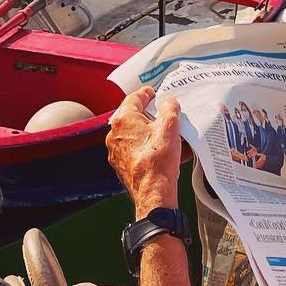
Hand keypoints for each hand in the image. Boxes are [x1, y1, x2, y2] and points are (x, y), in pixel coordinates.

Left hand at [108, 86, 181, 214]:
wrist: (153, 193)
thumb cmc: (159, 160)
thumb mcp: (170, 125)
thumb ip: (169, 107)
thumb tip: (168, 102)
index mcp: (123, 120)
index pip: (134, 98)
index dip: (145, 94)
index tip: (152, 93)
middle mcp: (114, 134)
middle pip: (132, 116)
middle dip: (147, 114)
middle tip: (160, 112)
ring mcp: (116, 151)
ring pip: (133, 134)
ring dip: (147, 131)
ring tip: (164, 133)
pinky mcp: (121, 165)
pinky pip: (134, 149)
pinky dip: (145, 146)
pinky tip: (160, 150)